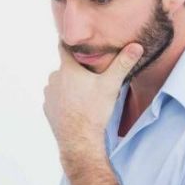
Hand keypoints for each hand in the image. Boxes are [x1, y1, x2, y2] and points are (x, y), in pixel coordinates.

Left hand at [43, 43, 142, 162]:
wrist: (79, 140)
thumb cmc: (94, 110)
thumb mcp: (111, 85)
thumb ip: (123, 64)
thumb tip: (137, 46)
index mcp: (67, 68)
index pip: (64, 47)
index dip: (71, 44)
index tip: (78, 44)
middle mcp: (53, 78)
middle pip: (65, 67)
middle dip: (76, 70)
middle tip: (91, 78)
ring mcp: (48, 94)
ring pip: (60, 83)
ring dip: (69, 85)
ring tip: (85, 95)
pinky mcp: (47, 108)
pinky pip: (56, 98)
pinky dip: (64, 99)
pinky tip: (76, 106)